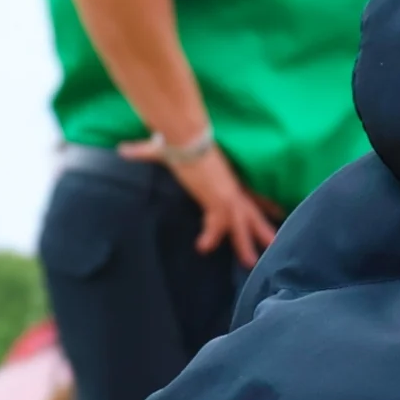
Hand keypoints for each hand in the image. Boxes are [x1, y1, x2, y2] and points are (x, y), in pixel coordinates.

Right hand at [120, 136, 276, 267]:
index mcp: (225, 178)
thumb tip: (123, 150)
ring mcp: (226, 195)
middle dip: (261, 229)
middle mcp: (229, 187)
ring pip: (241, 223)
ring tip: (249, 262)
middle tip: (274, 244)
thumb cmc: (177, 140)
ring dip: (244, 242)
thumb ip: (144, 152)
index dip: (261, 204)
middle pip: (251, 212)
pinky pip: (216, 224)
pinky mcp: (216, 200)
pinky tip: (202, 247)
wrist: (185, 136)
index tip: (276, 212)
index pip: (247, 195)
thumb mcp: (163, 150)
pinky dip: (209, 236)